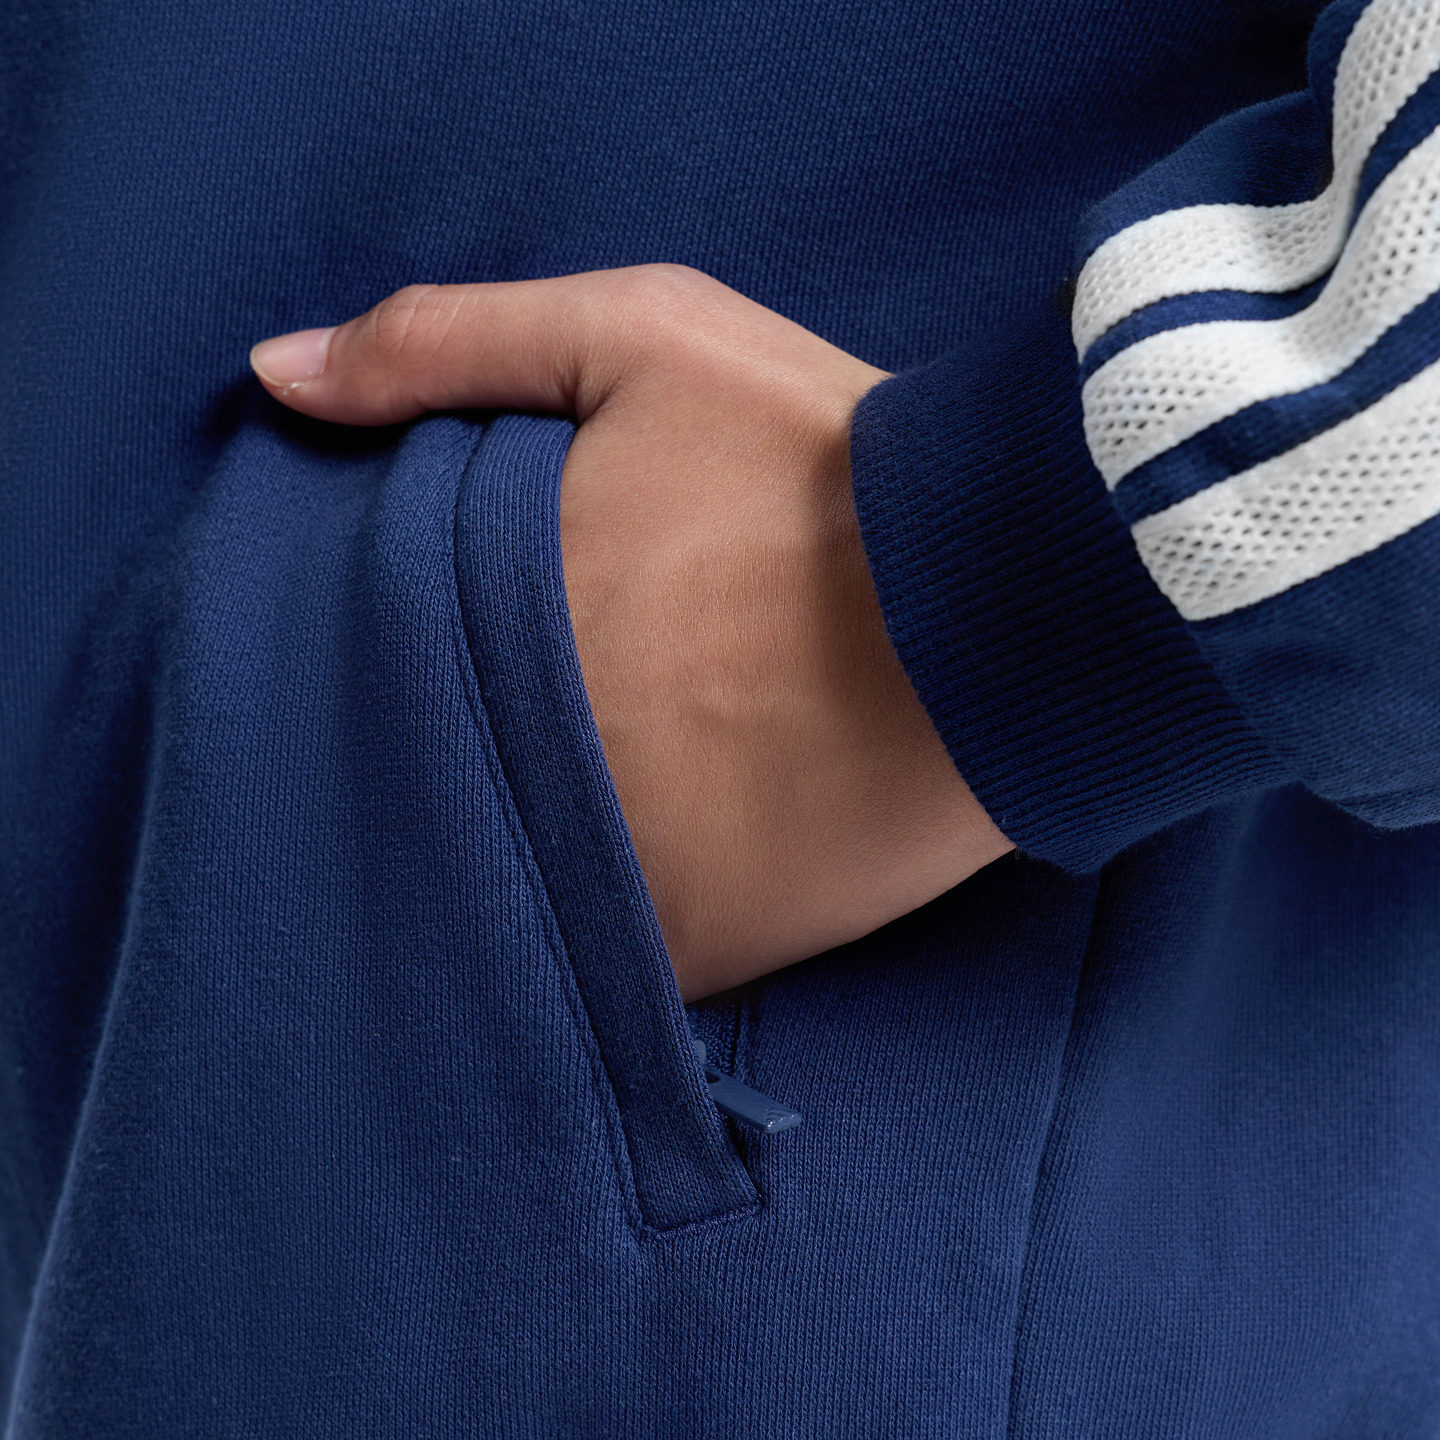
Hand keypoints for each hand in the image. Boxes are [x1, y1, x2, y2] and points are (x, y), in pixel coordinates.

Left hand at [250, 264, 1011, 1001]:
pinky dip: (606, 933)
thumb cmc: (824, 461)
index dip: (378, 678)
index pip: (370, 676)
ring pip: (509, 890)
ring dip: (516, 862)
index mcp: (496, 620)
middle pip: (432, 789)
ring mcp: (617, 866)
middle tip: (498, 744)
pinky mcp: (708, 941)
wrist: (1003, 597)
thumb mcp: (644, 343)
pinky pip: (613, 963)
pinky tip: (642, 878)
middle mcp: (534, 761)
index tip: (415, 670)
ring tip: (569, 821)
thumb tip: (277, 375)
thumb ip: (448, 345)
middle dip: (449, 767)